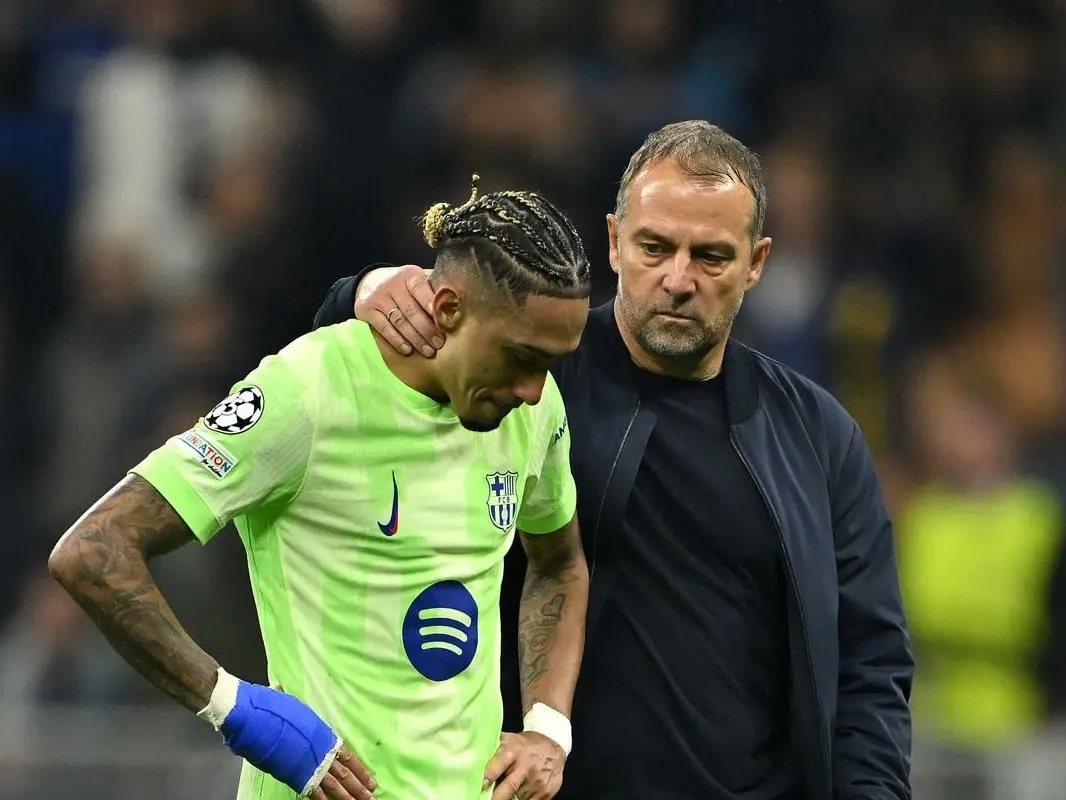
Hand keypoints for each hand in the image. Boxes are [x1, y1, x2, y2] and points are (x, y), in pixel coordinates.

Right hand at [273, 684, 376, 799]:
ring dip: (348, 797)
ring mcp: (311, 767)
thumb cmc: (275, 710)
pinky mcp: (297, 778)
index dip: (360, 769)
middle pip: (345, 774)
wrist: (259, 721)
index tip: (371, 779)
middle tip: (371, 797)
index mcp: (325, 736)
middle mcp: (322, 753)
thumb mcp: (289, 705)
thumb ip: (291, 704)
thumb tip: (278, 688)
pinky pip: (315, 793)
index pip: (348, 756)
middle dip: (359, 787)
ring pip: (335, 786)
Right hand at [354, 264, 441, 356]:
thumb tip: (457, 302)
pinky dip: (397, 340)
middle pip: (411, 310)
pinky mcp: (367, 311)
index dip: (432, 304)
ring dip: (415, 338)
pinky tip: (408, 350)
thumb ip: (433, 287)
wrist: (368, 283)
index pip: (421, 289)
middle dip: (427, 329)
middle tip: (440, 342)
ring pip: (399, 321)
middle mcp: (392, 285)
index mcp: (409, 275)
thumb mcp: (416, 279)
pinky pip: (384, 328)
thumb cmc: (402, 285)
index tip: (444, 319)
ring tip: (428, 350)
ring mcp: (378, 298)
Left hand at [483, 731, 565, 799]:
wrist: (553, 746)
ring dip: (509, 798)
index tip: (479, 785)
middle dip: (496, 797)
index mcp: (513, 752)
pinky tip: (518, 795)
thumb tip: (470, 750)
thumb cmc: (525, 744)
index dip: (489, 775)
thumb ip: (493, 746)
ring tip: (500, 795)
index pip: (499, 764)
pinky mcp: (546, 792)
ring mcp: (537, 781)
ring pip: (518, 798)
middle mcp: (525, 767)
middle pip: (509, 787)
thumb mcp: (510, 739)